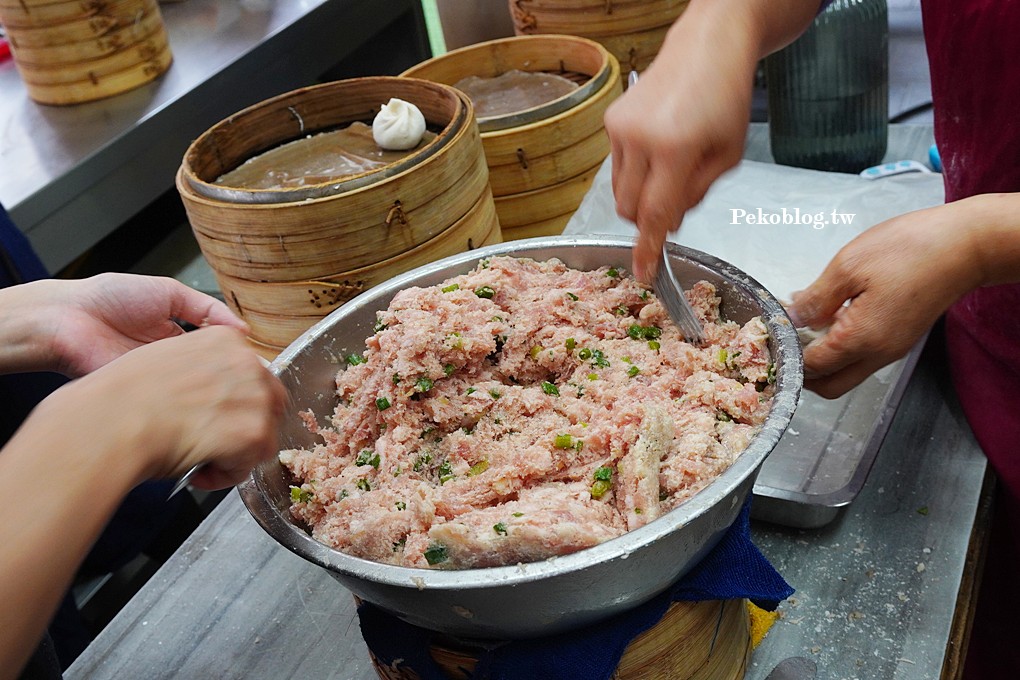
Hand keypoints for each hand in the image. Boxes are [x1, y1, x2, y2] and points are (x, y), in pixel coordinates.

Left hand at [6, 273, 245, 376]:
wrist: (66, 319)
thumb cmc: (108, 298)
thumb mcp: (168, 292)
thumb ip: (206, 307)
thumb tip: (242, 327)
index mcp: (176, 335)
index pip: (214, 350)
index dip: (233, 357)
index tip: (255, 364)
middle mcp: (168, 360)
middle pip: (207, 373)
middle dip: (226, 377)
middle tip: (253, 382)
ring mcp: (156, 379)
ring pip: (193, 389)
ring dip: (209, 389)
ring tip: (236, 389)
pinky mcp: (143, 394)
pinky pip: (170, 400)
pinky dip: (185, 400)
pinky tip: (205, 397)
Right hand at [53, 325, 285, 488]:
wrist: (110, 422)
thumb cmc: (122, 398)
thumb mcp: (167, 362)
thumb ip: (202, 370)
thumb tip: (212, 392)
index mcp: (226, 339)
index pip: (252, 374)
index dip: (234, 401)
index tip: (214, 416)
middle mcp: (247, 363)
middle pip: (267, 403)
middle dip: (242, 426)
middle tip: (211, 441)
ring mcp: (255, 397)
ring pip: (261, 435)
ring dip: (234, 452)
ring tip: (198, 457)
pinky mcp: (254, 432)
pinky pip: (249, 463)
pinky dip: (226, 474)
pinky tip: (198, 470)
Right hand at [604, 0, 818, 282]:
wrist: (707, 47)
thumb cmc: (726, 98)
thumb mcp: (727, 156)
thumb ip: (696, 194)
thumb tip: (669, 222)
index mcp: (675, 149)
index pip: (656, 214)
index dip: (649, 249)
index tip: (644, 272)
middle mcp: (640, 139)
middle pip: (630, 209)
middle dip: (649, 219)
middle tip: (676, 203)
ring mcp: (620, 129)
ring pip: (619, 191)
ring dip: (641, 197)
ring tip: (671, 170)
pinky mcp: (611, 121)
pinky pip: (617, 167)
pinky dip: (636, 172)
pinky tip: (659, 149)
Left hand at [787, 203, 981, 397]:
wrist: (967, 245)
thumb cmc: (911, 249)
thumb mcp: (848, 266)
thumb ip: (816, 298)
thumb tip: (793, 317)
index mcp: (861, 340)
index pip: (812, 369)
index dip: (787, 357)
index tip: (771, 339)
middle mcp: (879, 354)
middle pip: (831, 386)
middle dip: (804, 372)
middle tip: (785, 342)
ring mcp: (893, 348)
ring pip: (848, 372)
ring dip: (823, 357)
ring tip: (805, 321)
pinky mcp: (901, 337)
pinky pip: (864, 354)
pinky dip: (842, 344)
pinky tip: (831, 313)